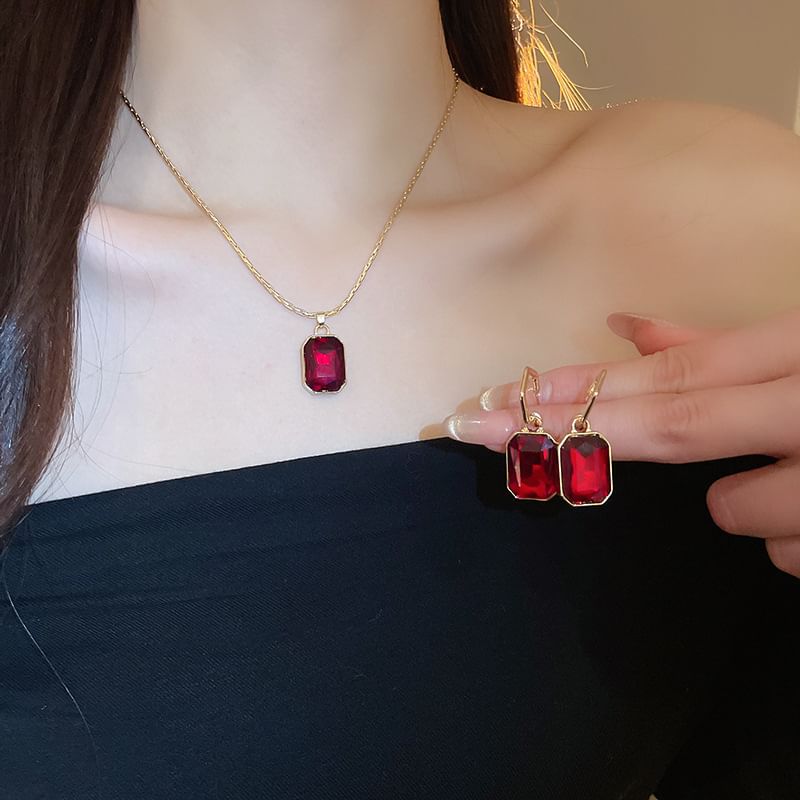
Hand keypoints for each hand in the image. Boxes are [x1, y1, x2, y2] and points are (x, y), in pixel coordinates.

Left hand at [443, 308, 799, 577]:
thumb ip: (723, 343)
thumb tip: (627, 328)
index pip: (668, 369)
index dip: (577, 384)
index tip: (496, 395)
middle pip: (670, 422)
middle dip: (566, 429)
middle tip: (475, 428)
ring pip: (738, 512)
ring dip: (749, 499)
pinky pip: (790, 555)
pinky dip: (796, 536)